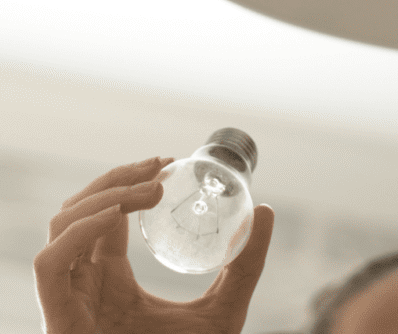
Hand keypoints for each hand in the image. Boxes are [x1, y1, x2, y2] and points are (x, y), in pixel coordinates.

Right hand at [33, 157, 274, 333]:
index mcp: (111, 280)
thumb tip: (264, 209)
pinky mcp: (61, 324)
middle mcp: (84, 286)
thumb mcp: (225, 308)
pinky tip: (119, 217)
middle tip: (161, 168)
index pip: (105, 215)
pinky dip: (80, 232)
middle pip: (77, 211)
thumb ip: (246, 263)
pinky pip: (50, 266)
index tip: (168, 163)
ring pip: (60, 227)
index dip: (129, 180)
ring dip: (103, 196)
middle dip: (115, 178)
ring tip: (150, 191)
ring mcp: (70, 304)